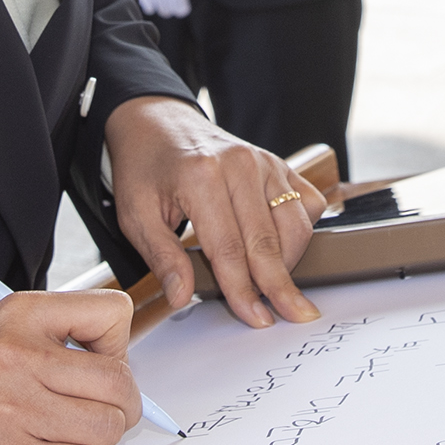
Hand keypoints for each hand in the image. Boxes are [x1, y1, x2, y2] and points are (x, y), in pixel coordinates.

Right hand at [0, 289, 141, 444]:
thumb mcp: (8, 329)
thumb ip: (66, 333)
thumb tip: (129, 365)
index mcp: (22, 313)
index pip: (114, 315)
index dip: (118, 345)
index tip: (100, 364)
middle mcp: (18, 356)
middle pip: (120, 383)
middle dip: (122, 403)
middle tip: (101, 409)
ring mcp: (14, 409)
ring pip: (108, 428)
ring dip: (103, 438)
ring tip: (73, 432)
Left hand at [105, 95, 325, 328]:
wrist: (158, 124)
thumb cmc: (146, 169)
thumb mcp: (136, 214)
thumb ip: (162, 257)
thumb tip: (181, 296)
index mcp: (202, 177)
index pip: (230, 249)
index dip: (244, 290)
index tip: (257, 319)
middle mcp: (240, 165)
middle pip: (268, 241)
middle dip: (280, 286)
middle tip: (292, 316)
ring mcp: (265, 161)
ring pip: (296, 224)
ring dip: (290, 261)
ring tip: (275, 287)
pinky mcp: (279, 163)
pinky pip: (308, 203)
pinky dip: (302, 231)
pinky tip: (282, 249)